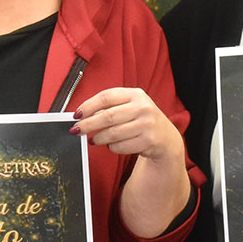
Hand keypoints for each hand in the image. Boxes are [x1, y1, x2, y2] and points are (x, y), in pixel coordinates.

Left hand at [70, 87, 184, 164]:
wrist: (165, 137)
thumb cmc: (141, 120)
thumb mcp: (130, 106)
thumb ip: (109, 107)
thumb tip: (82, 115)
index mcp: (136, 94)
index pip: (106, 97)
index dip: (88, 106)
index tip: (76, 114)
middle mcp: (143, 107)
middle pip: (107, 116)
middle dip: (87, 125)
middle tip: (76, 130)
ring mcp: (147, 124)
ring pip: (112, 134)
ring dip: (98, 138)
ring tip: (94, 140)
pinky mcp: (149, 141)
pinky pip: (120, 146)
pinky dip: (112, 147)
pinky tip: (112, 145)